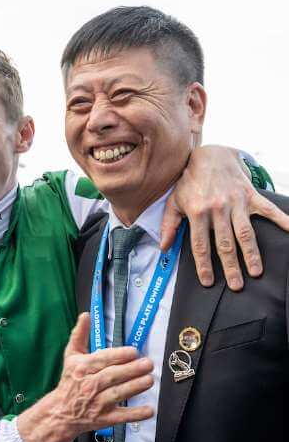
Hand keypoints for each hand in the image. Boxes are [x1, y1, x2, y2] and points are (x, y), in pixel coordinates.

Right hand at [16, 313, 153, 441]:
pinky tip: (149, 410)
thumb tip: (86, 315)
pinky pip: (122, 416)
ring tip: (149, 380)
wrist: (61, 411)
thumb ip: (79, 335)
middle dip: (131, 370)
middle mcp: (89, 385)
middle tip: (148, 364)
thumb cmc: (69, 380)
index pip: (102, 360)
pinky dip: (135, 414)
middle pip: (112, 376)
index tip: (133, 352)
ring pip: (118, 394)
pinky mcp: (104, 418)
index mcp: (81, 368)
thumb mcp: (71, 356)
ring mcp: (97, 403)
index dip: (119, 356)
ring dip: (135, 387)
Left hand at [161, 145, 288, 290]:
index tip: (208, 281)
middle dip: (230, 266)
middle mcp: (217, 209)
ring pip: (245, 232)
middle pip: (224, 243)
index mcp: (197, 212)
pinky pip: (268, 209)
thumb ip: (169, 225)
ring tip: (256, 271)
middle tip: (236, 285)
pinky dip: (282, 220)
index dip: (203, 265)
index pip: (200, 244)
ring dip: (251, 253)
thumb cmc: (190, 182)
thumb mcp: (174, 201)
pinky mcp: (251, 195)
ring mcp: (236, 202)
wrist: (209, 156)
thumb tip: (163, 247)